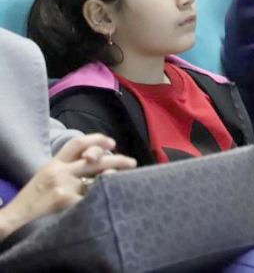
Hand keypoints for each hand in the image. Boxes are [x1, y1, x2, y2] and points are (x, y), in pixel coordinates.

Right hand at [0, 134, 135, 239]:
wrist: (15, 220)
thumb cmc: (33, 202)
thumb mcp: (46, 178)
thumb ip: (67, 169)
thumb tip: (96, 162)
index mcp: (54, 164)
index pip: (76, 143)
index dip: (97, 139)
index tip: (112, 142)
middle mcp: (60, 172)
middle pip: (95, 159)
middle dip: (117, 159)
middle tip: (132, 163)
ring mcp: (64, 186)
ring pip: (98, 178)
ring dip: (114, 179)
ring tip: (126, 181)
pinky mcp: (66, 201)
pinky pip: (92, 197)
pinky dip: (102, 198)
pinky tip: (111, 201)